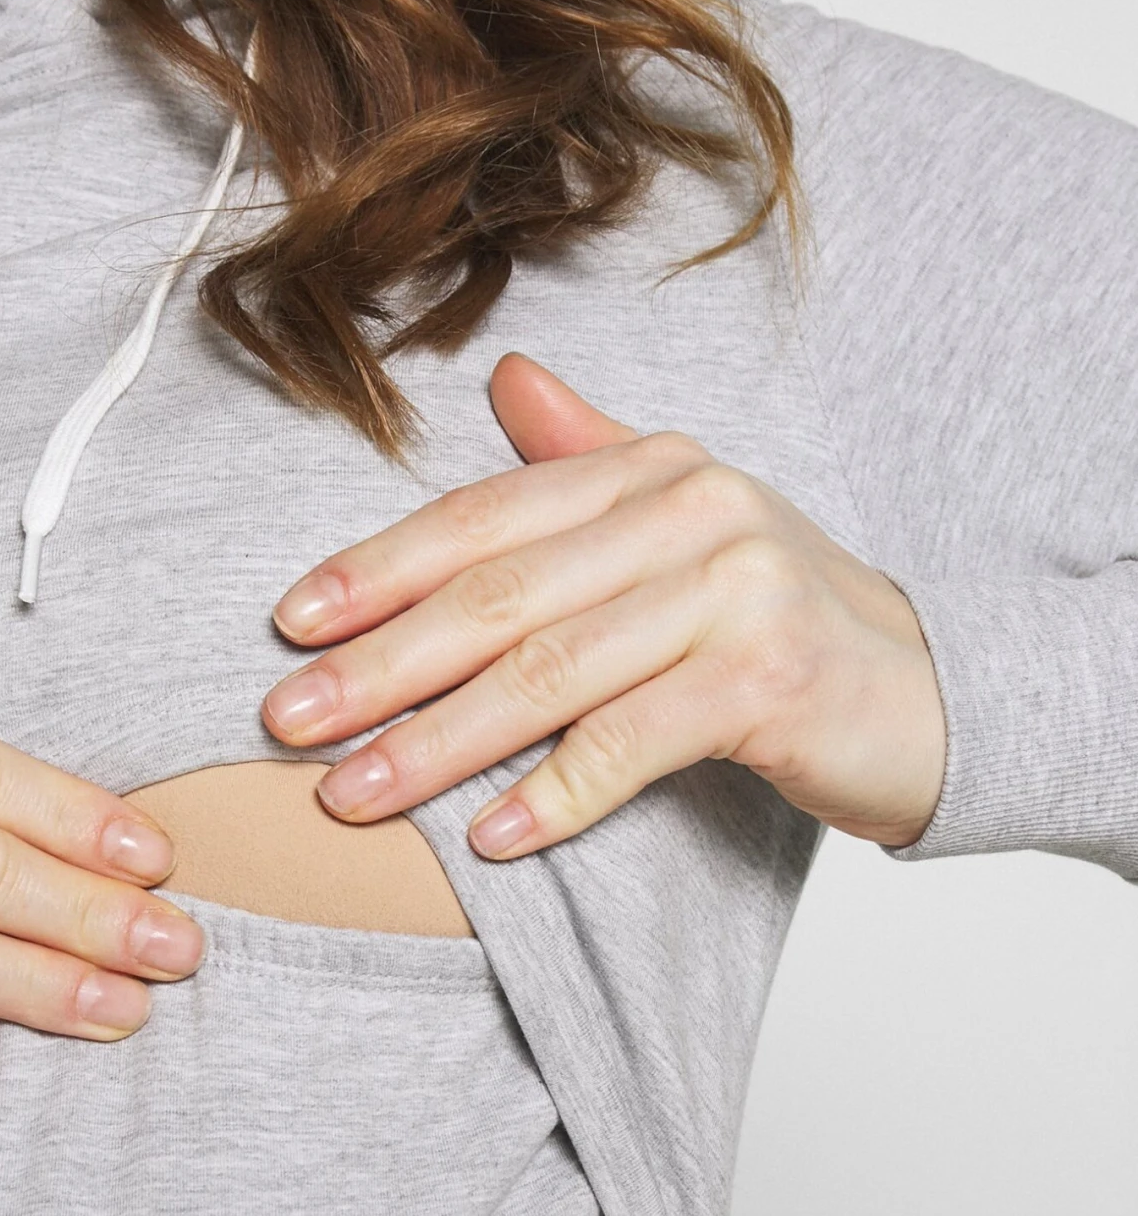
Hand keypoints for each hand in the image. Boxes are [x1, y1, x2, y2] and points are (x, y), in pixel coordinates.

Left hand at [262, 354, 946, 858]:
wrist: (929, 693)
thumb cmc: (775, 621)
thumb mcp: (684, 525)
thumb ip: (589, 458)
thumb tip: (505, 376)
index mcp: (650, 470)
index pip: (484, 519)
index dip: (378, 570)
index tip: (290, 626)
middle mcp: (691, 511)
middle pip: (498, 596)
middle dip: (380, 665)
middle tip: (287, 721)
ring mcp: (735, 592)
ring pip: (549, 674)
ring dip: (436, 742)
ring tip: (350, 796)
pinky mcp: (769, 680)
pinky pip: (630, 743)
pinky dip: (552, 794)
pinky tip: (483, 839)